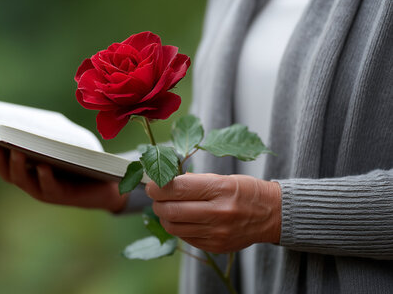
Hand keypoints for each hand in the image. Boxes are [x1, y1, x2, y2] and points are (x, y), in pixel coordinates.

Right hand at [0, 144, 127, 212]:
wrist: (107, 180)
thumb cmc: (79, 156)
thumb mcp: (58, 141)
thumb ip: (42, 132)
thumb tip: (24, 116)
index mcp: (26, 168)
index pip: (1, 160)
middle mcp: (31, 181)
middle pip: (7, 172)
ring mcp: (45, 190)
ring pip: (25, 181)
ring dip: (18, 167)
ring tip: (15, 151)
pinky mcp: (63, 196)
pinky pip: (50, 188)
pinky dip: (45, 177)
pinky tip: (44, 166)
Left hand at [146, 173, 281, 252]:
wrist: (273, 215)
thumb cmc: (246, 191)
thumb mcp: (223, 178)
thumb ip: (194, 181)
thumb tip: (164, 182)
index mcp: (220, 189)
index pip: (177, 189)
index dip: (157, 187)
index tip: (151, 184)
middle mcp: (218, 213)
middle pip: (170, 210)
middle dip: (157, 202)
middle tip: (156, 196)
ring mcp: (217, 233)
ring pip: (173, 227)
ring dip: (164, 217)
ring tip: (167, 208)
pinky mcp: (216, 246)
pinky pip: (185, 238)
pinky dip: (178, 228)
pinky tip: (184, 219)